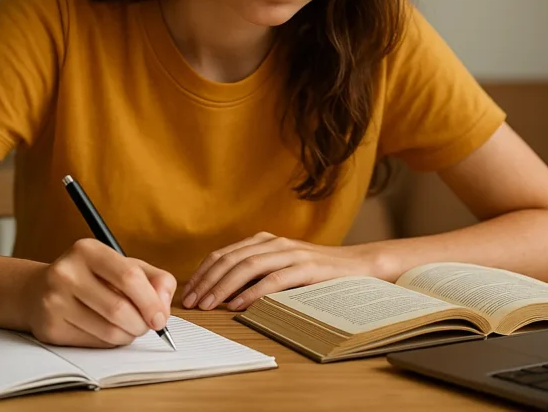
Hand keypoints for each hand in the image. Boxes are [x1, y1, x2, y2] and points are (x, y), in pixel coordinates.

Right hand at [20, 238, 175, 347]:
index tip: (161, 317)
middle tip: (146, 326)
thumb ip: (154, 279)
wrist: (37, 291)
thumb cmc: (90, 277)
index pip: (129, 277)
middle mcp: (67, 272)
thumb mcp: (122, 266)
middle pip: (119, 308)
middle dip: (141, 323)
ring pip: (108, 331)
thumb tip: (164, 304)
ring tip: (129, 328)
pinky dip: (110, 343)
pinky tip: (108, 332)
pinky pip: (94, 343)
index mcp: (88, 250)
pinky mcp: (50, 328)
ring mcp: (54, 301)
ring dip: (128, 335)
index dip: (151, 301)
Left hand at [180, 231, 382, 311]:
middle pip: (230, 259)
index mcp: (264, 241)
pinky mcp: (306, 268)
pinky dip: (252, 292)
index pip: (223, 254)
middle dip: (207, 282)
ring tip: (208, 305)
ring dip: (223, 287)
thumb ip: (256, 273)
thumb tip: (220, 293)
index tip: (188, 294)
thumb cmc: (316, 273)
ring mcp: (290, 253)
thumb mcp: (282, 267)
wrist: (359, 265)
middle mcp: (274, 243)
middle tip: (192, 303)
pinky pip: (273, 279)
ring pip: (247, 267)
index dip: (203, 274)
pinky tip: (238, 305)